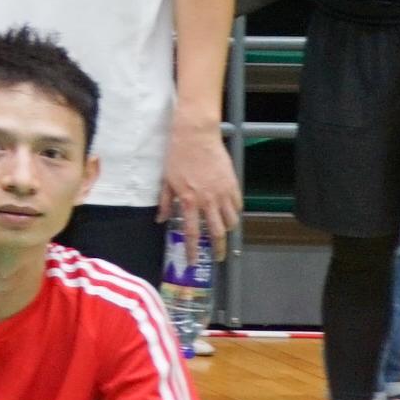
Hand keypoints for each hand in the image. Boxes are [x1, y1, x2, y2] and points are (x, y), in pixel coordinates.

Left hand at [159, 122, 238, 252]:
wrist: (195, 136)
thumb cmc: (176, 157)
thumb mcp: (165, 181)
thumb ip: (166, 202)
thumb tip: (161, 219)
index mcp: (189, 201)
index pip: (192, 233)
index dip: (193, 250)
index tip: (193, 262)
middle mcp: (208, 201)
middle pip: (218, 232)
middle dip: (218, 248)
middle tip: (216, 256)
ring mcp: (223, 192)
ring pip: (232, 220)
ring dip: (227, 229)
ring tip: (222, 232)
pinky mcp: (233, 183)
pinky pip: (238, 205)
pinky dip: (235, 212)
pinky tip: (229, 213)